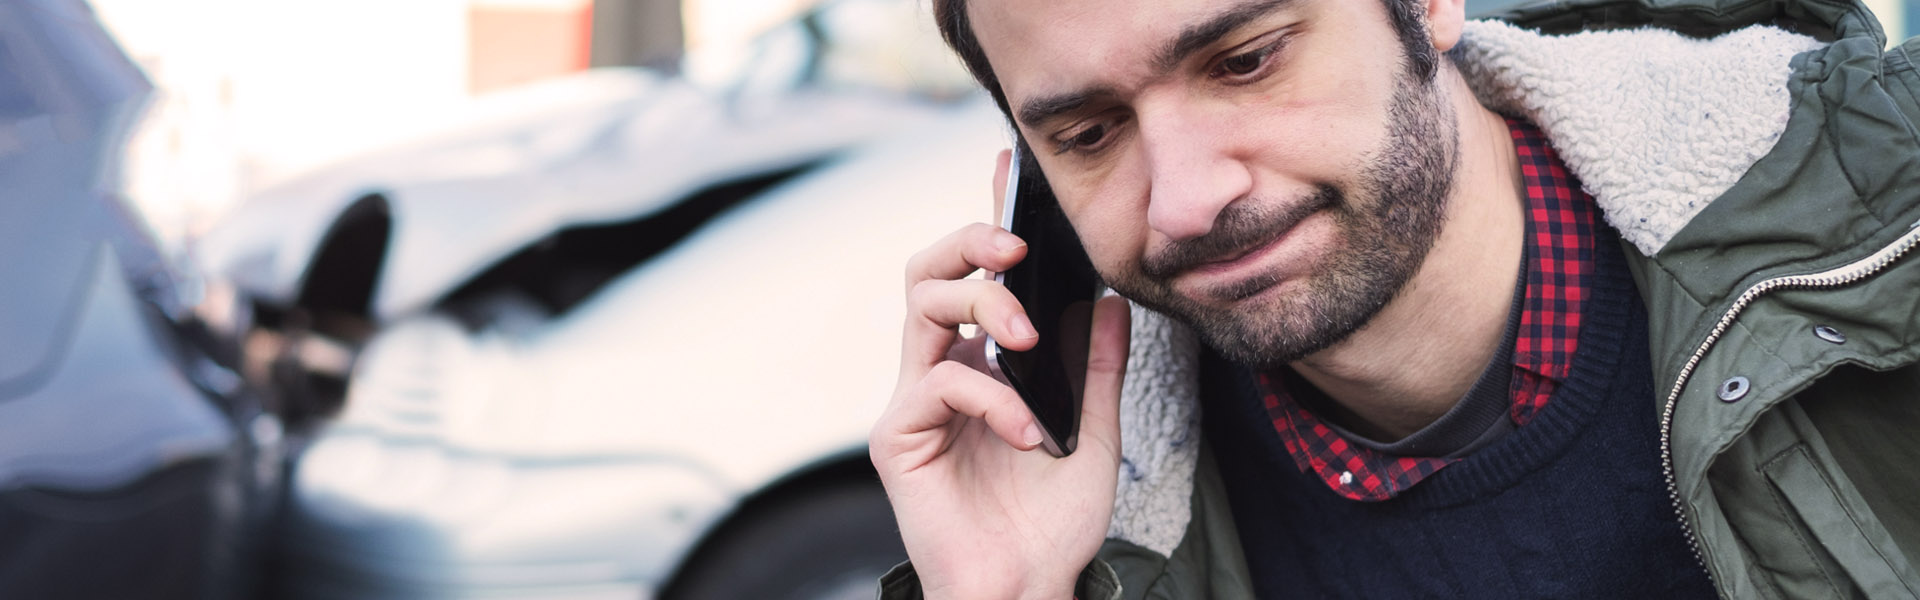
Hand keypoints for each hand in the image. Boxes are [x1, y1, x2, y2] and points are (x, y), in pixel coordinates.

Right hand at [871, 149, 1132, 599]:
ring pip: (921, 306)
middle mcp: (939, 372)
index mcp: (982, 364)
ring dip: (983, 305)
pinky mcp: (898, 438)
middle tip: (1018, 248)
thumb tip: (1107, 297)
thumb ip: (1095, 366)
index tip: (1007, 169)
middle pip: (928, 271)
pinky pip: (939, 383)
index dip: (987, 221)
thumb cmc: (1050, 525)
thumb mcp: (1094, 432)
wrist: (1025, 590)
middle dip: (972, 241)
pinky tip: (1029, 433)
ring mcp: (915, 402)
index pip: (977, 276)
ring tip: (1029, 340)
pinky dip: (993, 398)